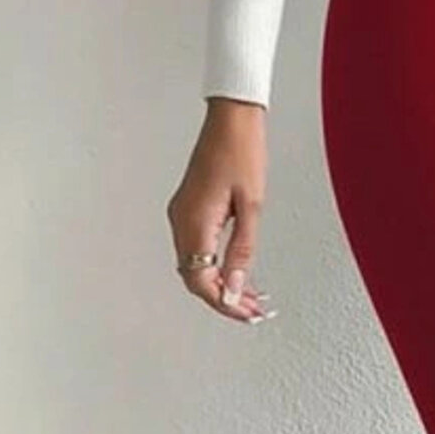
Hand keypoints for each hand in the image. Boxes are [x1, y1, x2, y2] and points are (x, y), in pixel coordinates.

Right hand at [166, 99, 275, 321]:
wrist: (231, 119)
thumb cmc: (242, 152)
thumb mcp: (252, 207)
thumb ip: (242, 251)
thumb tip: (234, 288)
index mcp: (194, 222)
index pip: (202, 281)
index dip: (225, 303)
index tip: (247, 314)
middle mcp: (181, 221)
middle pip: (196, 279)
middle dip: (224, 300)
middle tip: (253, 311)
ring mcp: (182, 215)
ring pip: (195, 266)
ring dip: (220, 285)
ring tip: (250, 298)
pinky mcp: (188, 209)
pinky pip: (196, 249)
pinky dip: (214, 267)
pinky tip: (234, 273)